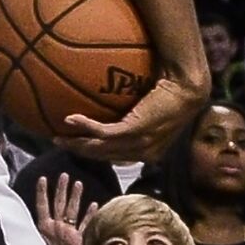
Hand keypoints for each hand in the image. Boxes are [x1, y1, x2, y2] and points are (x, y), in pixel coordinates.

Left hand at [35, 174, 98, 244]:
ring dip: (75, 197)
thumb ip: (31, 237)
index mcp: (45, 228)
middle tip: (64, 175)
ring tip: (78, 183)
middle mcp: (57, 228)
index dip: (42, 192)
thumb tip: (19, 225)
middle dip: (61, 189)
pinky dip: (90, 215)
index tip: (42, 178)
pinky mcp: (80, 239)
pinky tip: (94, 205)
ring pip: (73, 210)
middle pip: (59, 204)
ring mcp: (69, 232)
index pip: (42, 206)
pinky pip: (86, 224)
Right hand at [55, 77, 206, 162]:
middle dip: (80, 151)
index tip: (79, 145)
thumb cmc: (176, 91)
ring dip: (76, 143)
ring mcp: (138, 144)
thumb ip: (140, 113)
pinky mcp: (133, 131)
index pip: (117, 157)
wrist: (188, 87)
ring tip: (57, 137)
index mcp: (150, 151)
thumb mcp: (157, 108)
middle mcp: (144, 153)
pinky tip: (69, 119)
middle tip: (60, 143)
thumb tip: (124, 103)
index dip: (97, 152)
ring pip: (100, 148)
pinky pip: (102, 132)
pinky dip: (84, 126)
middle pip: (104, 156)